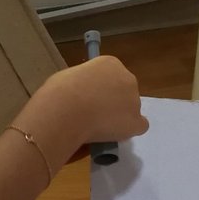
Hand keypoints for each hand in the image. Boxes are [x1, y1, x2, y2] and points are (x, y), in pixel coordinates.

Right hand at [16, 57, 147, 167]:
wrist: (66, 110)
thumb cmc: (60, 90)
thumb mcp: (70, 77)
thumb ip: (84, 82)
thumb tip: (82, 94)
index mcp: (111, 63)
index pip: (113, 76)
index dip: (102, 89)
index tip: (91, 97)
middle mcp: (127, 78)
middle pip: (124, 91)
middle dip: (113, 101)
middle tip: (95, 113)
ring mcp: (134, 100)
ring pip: (130, 110)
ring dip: (119, 117)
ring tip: (97, 127)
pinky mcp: (136, 122)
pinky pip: (138, 127)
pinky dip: (127, 132)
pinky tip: (112, 136)